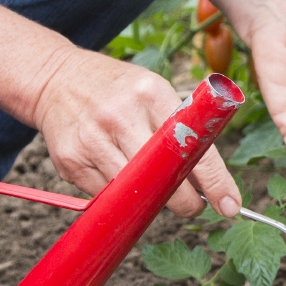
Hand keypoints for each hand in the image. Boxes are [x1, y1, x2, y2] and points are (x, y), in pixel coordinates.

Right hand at [31, 48, 241, 217]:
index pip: (191, 145)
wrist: (55, 79)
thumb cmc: (119, 91)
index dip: (215, 181)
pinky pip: (105, 194)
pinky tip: (116, 173)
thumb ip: (182, 126)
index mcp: (151, 94)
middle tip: (194, 206)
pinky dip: (118, 194)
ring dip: (151, 200)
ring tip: (153, 187)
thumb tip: (211, 179)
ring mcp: (91, 139)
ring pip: (133, 192)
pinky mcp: (69, 160)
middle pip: (162, 178)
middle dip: (185, 202)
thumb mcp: (154, 91)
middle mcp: (120, 115)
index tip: (230, 205)